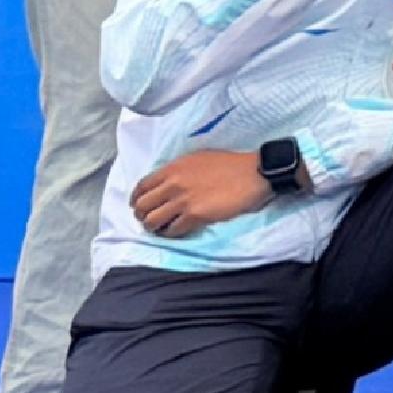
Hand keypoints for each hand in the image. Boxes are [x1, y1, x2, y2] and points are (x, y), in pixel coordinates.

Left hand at [129, 150, 273, 236]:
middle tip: (150, 220)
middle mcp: (173, 184)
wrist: (255, 172)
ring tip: (161, 229)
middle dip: (142, 216)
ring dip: (154, 228)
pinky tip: (176, 232)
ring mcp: (184, 200)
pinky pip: (173, 230)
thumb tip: (166, 184)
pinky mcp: (196, 215)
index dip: (137, 199)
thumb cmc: (230, 164)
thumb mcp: (199, 158)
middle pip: (143, 206)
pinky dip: (171, 234)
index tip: (140, 205)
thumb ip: (178, 170)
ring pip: (153, 221)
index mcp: (173, 168)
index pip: (141, 187)